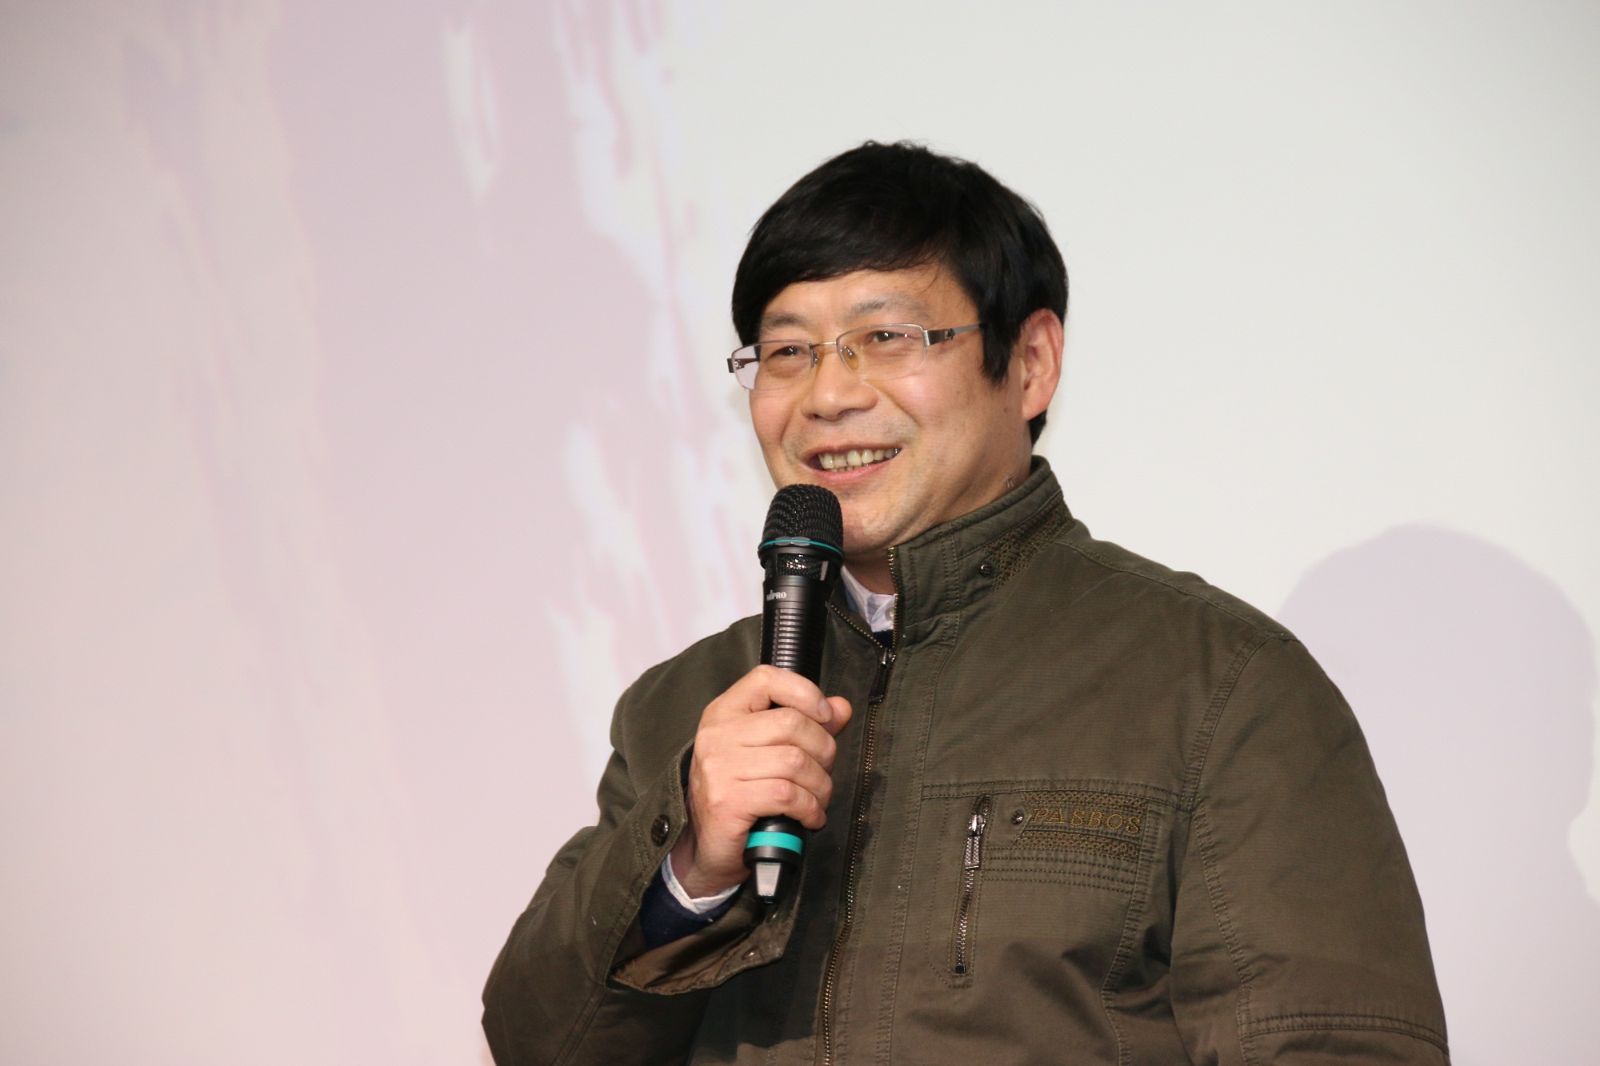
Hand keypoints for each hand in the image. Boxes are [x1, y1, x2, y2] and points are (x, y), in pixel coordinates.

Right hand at [668, 666, 852, 898]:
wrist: (707, 848)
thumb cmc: (739, 794)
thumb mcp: (766, 752)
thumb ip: (805, 725)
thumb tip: (841, 708)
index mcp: (724, 713)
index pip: (766, 679)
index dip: (805, 692)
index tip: (825, 716)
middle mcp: (717, 736)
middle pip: (791, 723)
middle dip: (823, 750)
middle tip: (823, 772)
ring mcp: (719, 768)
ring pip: (795, 762)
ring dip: (820, 785)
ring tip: (818, 798)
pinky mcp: (727, 802)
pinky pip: (787, 795)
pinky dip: (810, 808)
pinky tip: (810, 816)